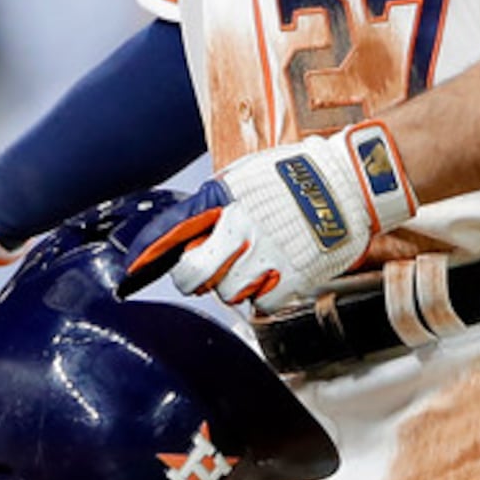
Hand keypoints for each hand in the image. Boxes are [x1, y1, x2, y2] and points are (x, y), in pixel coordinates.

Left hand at [114, 121, 413, 314]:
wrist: (349, 182)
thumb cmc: (295, 175)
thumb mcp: (244, 176)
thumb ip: (214, 201)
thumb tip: (185, 225)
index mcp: (224, 200)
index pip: (173, 231)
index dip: (147, 255)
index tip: (130, 272)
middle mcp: (240, 230)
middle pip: (194, 274)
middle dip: (190, 278)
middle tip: (198, 273)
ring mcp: (267, 256)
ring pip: (228, 293)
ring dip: (232, 286)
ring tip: (248, 267)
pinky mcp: (294, 277)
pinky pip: (263, 303)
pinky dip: (262, 297)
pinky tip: (269, 278)